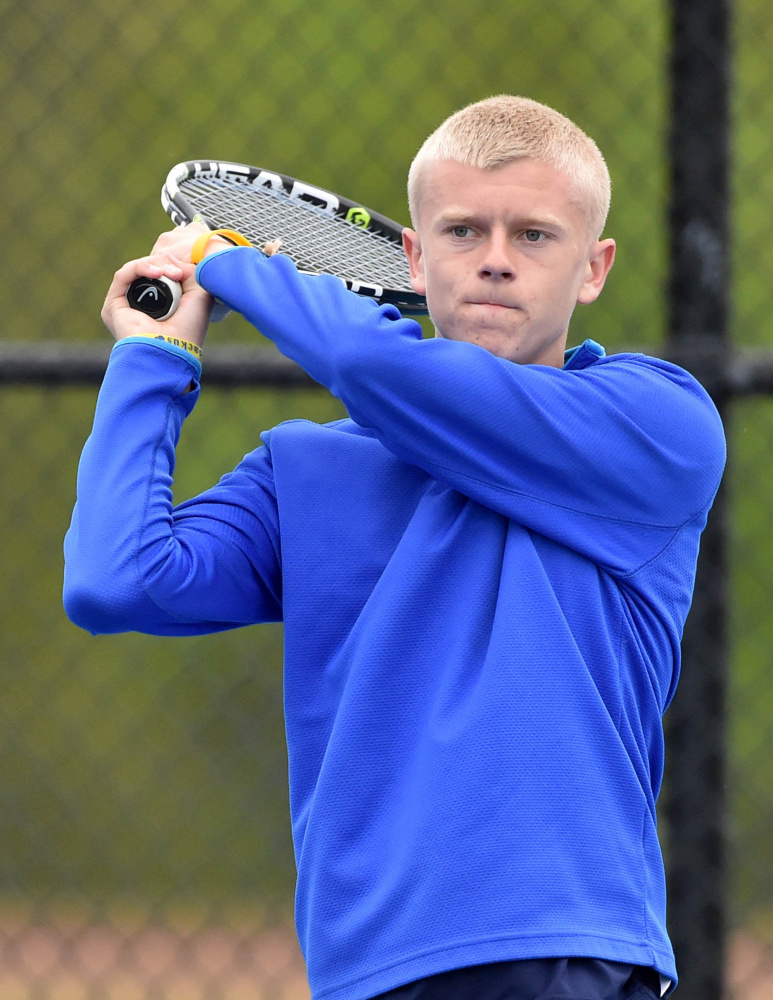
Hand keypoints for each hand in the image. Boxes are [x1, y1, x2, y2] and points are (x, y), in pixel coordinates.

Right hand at [102, 224, 234, 345]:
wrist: (174, 349)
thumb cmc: (188, 330)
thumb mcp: (198, 295)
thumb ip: (190, 272)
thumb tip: (172, 257)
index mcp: (161, 307)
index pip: (160, 275)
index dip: (172, 266)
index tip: (186, 270)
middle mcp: (141, 306)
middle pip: (148, 270)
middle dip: (165, 264)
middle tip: (180, 272)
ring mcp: (126, 306)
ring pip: (136, 270)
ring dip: (155, 264)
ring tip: (171, 273)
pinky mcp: (113, 305)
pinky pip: (123, 275)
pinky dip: (140, 268)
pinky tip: (156, 272)